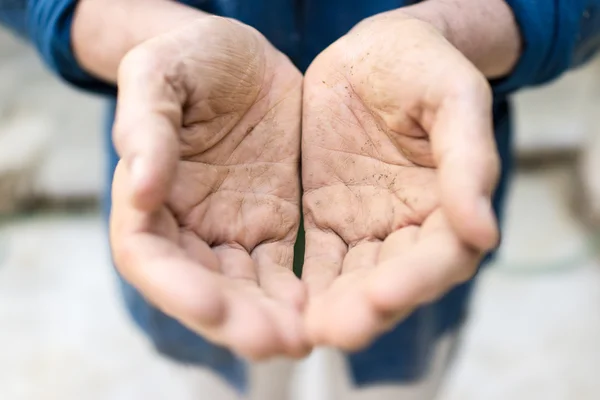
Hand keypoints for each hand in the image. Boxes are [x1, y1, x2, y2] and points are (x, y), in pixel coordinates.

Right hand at [109, 16, 307, 359]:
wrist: (243, 56)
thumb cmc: (191, 56)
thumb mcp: (161, 73)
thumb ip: (146, 126)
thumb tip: (138, 189)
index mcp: (146, 194)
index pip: (148, 255)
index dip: (175, 287)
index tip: (214, 307)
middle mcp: (185, 224)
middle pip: (201, 287)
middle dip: (234, 319)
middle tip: (277, 341)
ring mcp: (229, 227)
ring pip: (244, 288)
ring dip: (269, 318)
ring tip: (304, 338)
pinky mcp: (270, 223)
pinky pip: (281, 269)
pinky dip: (296, 294)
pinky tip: (319, 307)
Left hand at [301, 14, 499, 349]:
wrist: (371, 51)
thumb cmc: (421, 66)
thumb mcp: (453, 97)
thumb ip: (468, 160)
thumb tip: (485, 232)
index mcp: (451, 201)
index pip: (443, 253)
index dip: (418, 279)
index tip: (385, 295)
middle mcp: (410, 224)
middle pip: (394, 279)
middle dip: (367, 308)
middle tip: (336, 330)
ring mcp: (366, 225)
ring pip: (353, 278)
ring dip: (332, 307)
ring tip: (306, 330)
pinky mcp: (326, 218)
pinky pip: (316, 258)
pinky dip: (304, 285)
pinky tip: (285, 303)